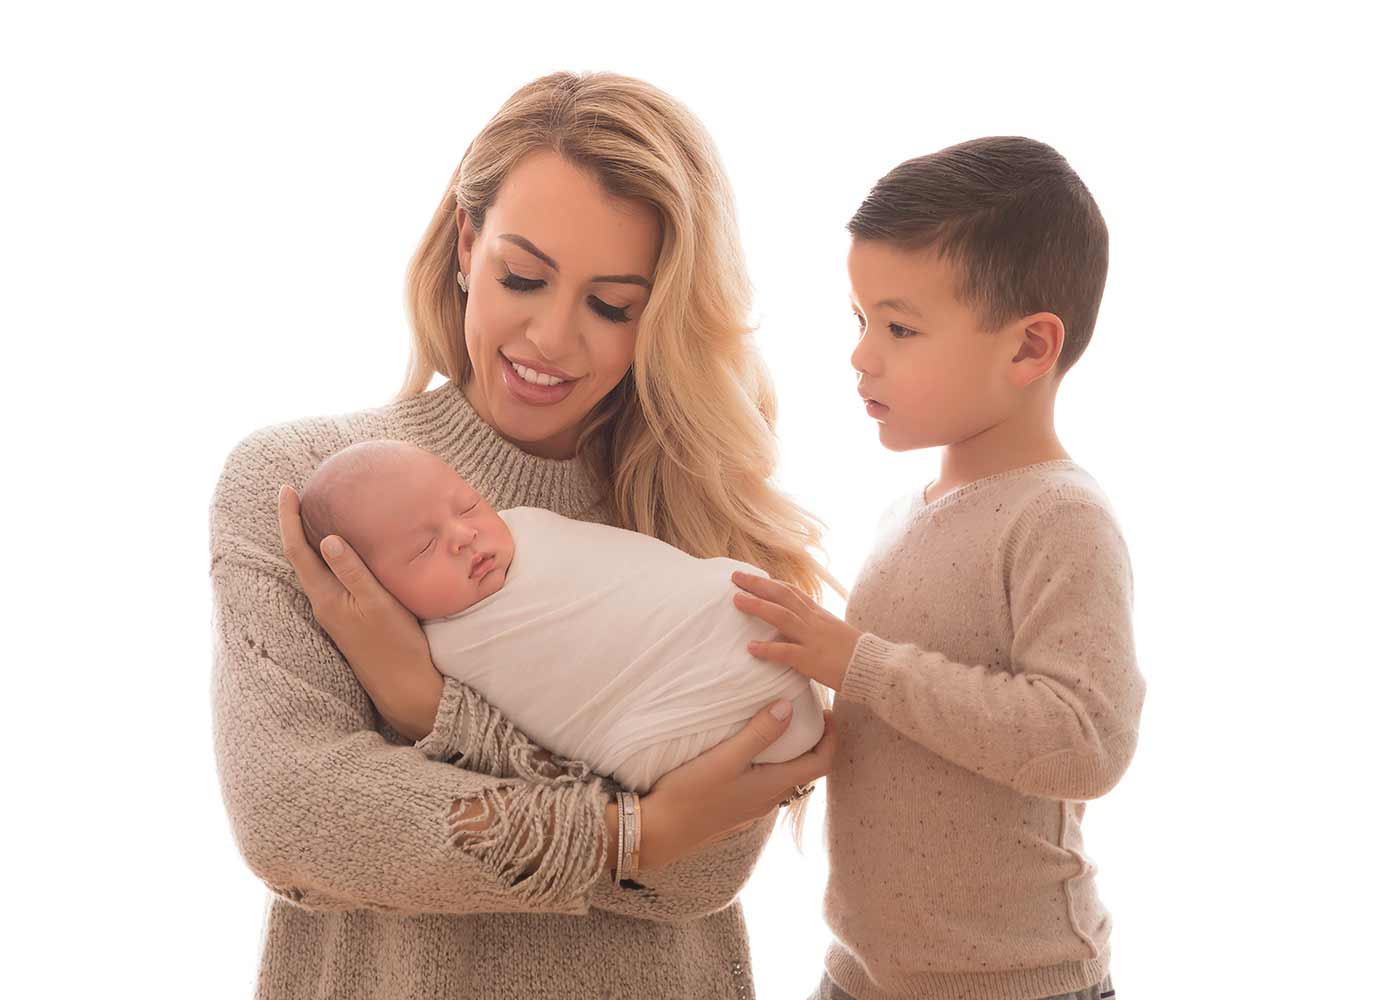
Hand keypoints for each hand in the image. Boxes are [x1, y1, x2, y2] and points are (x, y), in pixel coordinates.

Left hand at [278, 485, 444, 738]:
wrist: (403, 684)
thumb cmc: (395, 642)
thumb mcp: (376, 602)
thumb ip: (352, 570)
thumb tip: (326, 537)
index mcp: (326, 597)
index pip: (298, 550)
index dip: (289, 518)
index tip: (287, 489)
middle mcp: (323, 603)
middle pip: (300, 556)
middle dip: (295, 524)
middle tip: (298, 495)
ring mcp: (334, 612)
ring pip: (313, 567)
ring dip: (309, 540)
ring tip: (315, 514)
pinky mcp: (347, 618)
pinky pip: (328, 577)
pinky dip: (326, 556)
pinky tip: (340, 550)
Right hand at [640, 700, 836, 869]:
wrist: (659, 832)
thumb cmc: (691, 793)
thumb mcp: (726, 757)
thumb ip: (759, 733)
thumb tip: (789, 707)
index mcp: (773, 785)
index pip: (821, 763)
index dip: (832, 738)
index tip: (829, 713)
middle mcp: (769, 799)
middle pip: (805, 769)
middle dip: (812, 741)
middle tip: (805, 713)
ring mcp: (752, 807)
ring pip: (784, 776)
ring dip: (789, 751)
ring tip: (778, 725)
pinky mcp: (735, 808)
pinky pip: (764, 782)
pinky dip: (769, 762)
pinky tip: (749, 750)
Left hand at [730, 571, 861, 690]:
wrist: (876, 668)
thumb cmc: (856, 654)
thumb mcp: (835, 632)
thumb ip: (816, 627)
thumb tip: (799, 626)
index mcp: (819, 614)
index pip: (792, 592)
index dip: (771, 583)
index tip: (753, 577)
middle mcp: (814, 621)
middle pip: (782, 596)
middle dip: (758, 585)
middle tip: (736, 577)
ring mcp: (813, 639)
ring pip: (781, 616)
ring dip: (757, 606)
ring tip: (736, 601)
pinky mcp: (812, 659)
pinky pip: (787, 652)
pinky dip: (767, 649)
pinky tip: (751, 647)